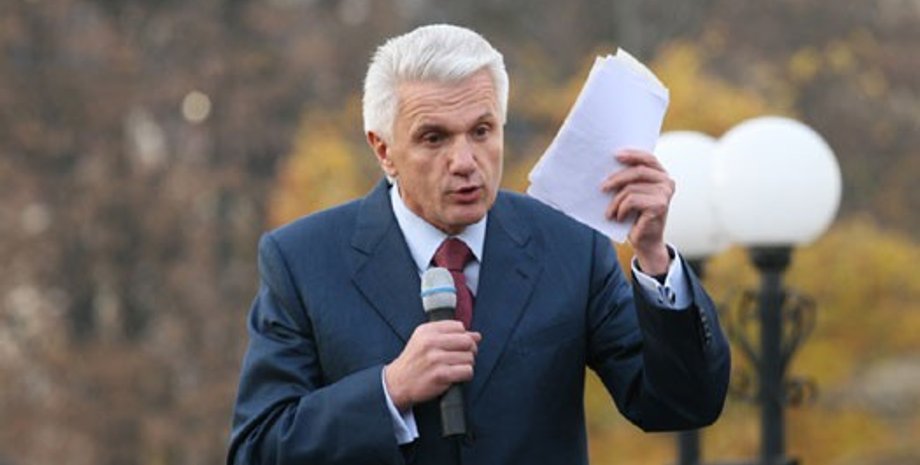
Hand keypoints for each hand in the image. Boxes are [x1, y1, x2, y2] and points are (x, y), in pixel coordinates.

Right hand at [384, 320, 480, 411]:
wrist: (398, 383)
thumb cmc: (414, 361)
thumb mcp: (423, 340)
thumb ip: (449, 334)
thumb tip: (477, 336)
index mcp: (427, 330)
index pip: (459, 327)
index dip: (464, 336)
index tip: (459, 345)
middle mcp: (430, 342)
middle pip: (467, 341)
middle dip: (470, 350)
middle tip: (463, 357)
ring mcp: (435, 359)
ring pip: (469, 357)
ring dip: (467, 364)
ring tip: (456, 367)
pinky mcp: (440, 375)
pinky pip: (467, 371)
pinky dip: (466, 374)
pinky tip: (456, 376)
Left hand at [601, 149, 673, 274]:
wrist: (645, 241)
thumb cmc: (635, 216)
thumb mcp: (631, 193)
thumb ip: (627, 179)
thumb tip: (609, 165)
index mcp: (661, 175)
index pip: (648, 158)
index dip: (632, 154)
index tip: (615, 155)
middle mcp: (667, 182)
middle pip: (637, 171)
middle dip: (616, 178)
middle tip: (602, 188)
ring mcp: (665, 194)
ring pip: (631, 188)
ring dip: (615, 202)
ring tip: (609, 212)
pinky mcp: (659, 206)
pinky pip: (632, 200)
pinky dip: (621, 209)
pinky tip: (619, 217)